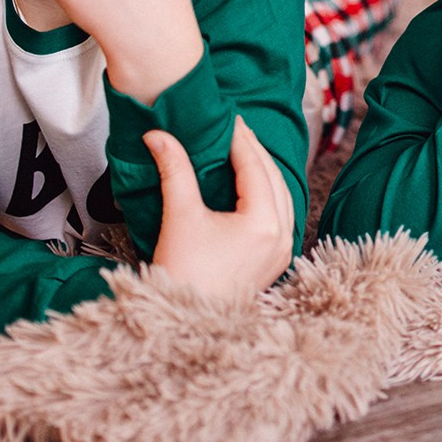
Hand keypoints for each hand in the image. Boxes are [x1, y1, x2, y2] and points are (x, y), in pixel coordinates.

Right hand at [145, 116, 293, 302]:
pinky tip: (251, 184)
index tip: (227, 118)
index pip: (255, 167)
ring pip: (281, 196)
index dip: (240, 139)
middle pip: (273, 178)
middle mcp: (282, 236)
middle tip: (235, 128)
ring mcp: (282, 250)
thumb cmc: (181, 274)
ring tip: (243, 150)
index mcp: (265, 223)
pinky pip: (280, 215)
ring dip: (263, 171)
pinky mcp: (275, 261)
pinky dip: (266, 194)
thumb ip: (175, 170)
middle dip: (254, 151)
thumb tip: (159, 135)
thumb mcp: (180, 216)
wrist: (183, 323)